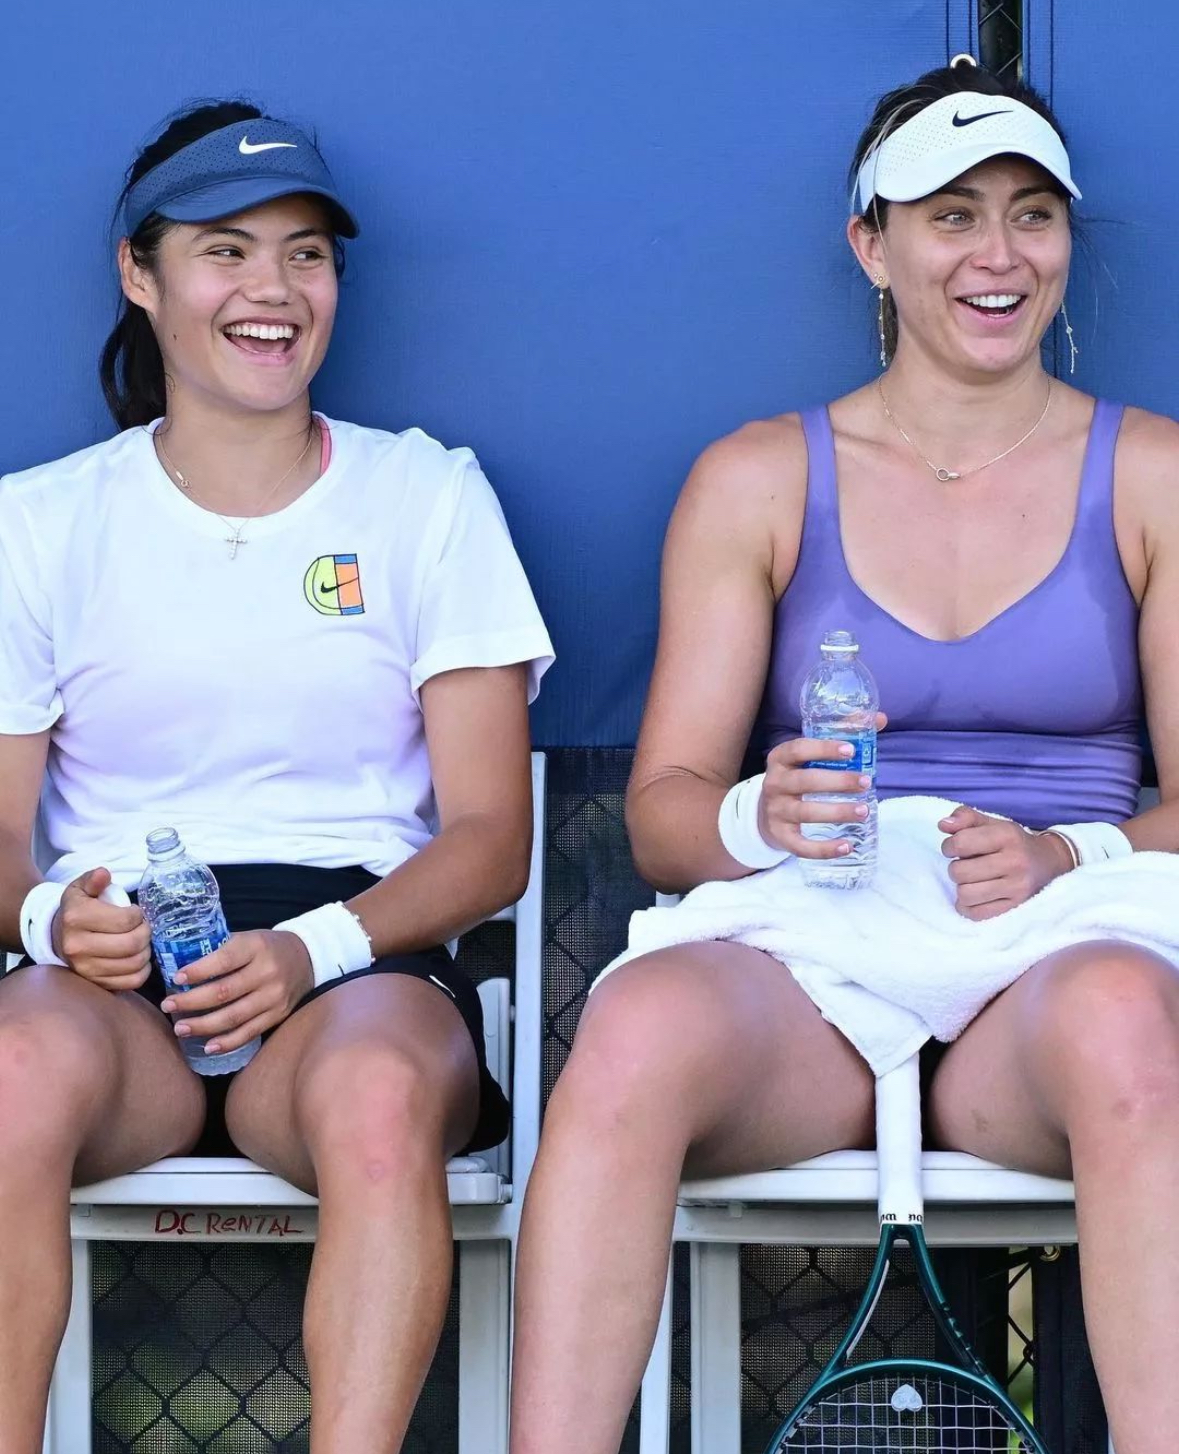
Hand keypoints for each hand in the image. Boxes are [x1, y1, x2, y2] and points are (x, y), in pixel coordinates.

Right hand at [54, 867, 151, 990]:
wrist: (57, 937)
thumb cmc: (77, 910)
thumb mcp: (81, 889)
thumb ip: (93, 879)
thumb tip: (104, 874)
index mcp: (76, 918)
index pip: (124, 920)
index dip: (138, 916)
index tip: (136, 913)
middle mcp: (77, 946)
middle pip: (131, 944)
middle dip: (146, 933)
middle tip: (144, 927)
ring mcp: (85, 969)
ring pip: (133, 964)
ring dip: (146, 951)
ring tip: (141, 941)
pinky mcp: (94, 983)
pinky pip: (131, 982)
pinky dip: (142, 971)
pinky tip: (139, 959)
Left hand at [160, 929, 313, 1056]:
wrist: (308, 958)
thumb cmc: (267, 947)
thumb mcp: (248, 938)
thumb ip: (221, 950)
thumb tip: (180, 964)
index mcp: (256, 947)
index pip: (224, 960)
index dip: (198, 971)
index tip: (176, 978)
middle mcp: (267, 972)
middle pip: (224, 992)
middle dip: (191, 1001)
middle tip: (168, 1005)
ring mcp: (274, 997)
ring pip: (233, 1016)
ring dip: (203, 1025)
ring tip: (180, 1028)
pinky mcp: (278, 1015)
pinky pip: (249, 1032)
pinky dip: (227, 1042)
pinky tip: (207, 1046)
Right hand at [759, 713, 888, 859]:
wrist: (766, 811)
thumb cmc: (798, 776)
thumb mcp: (809, 756)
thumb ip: (843, 735)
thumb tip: (880, 719)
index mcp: (780, 759)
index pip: (798, 749)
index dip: (823, 749)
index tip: (851, 750)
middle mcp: (774, 784)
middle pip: (805, 782)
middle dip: (837, 782)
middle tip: (865, 782)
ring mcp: (776, 811)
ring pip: (806, 813)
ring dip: (836, 812)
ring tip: (864, 811)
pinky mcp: (781, 836)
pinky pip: (801, 846)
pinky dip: (824, 849)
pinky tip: (847, 846)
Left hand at [939, 805, 1073, 920]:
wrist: (1050, 863)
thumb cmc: (1013, 842)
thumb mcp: (992, 823)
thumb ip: (965, 818)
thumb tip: (943, 825)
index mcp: (1007, 835)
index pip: (961, 843)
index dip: (949, 846)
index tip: (954, 849)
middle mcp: (1015, 861)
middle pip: (959, 872)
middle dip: (955, 868)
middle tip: (965, 866)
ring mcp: (1017, 887)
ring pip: (965, 894)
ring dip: (961, 888)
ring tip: (971, 881)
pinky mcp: (1016, 907)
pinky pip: (976, 914)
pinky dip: (968, 906)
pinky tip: (974, 897)